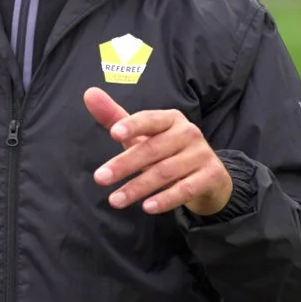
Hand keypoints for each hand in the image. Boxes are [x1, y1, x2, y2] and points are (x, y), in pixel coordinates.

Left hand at [83, 87, 233, 215]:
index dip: (132, 125)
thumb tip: (89, 93)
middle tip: (99, 179)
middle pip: (152, 149)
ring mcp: (201, 155)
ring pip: (165, 172)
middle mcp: (188, 133)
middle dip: (124, 165)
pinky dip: (165, 199)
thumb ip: (115, 117)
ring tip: (114, 200)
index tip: (113, 134)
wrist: (209, 176)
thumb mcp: (142, 134)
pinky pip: (185, 189)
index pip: (149, 120)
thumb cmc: (166, 150)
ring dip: (138, 187)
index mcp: (170, 119)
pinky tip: (147, 208)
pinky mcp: (211, 177)